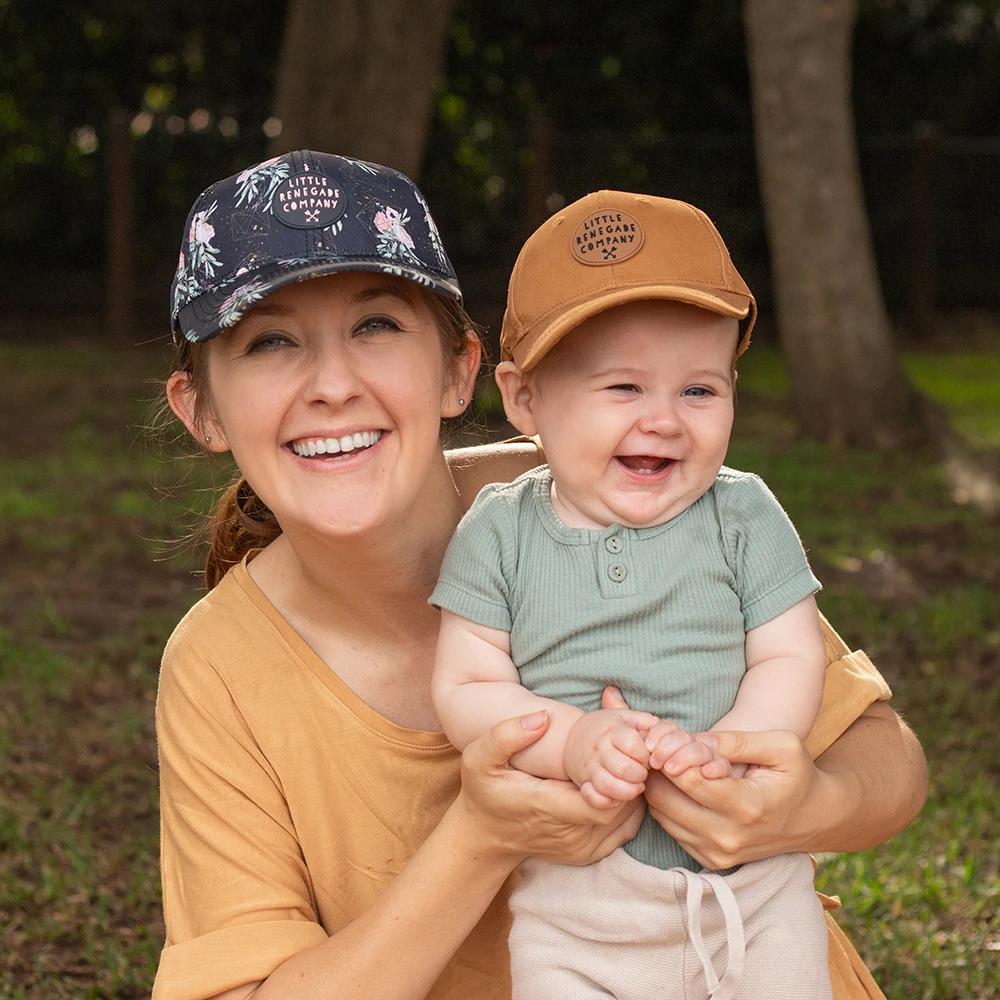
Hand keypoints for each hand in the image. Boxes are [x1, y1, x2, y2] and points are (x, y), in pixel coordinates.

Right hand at [459, 710, 645, 866]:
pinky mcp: (588, 854)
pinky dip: (629, 806)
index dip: (615, 774)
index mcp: (546, 808)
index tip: (614, 748)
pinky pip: (623, 830)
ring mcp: (581, 849)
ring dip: (631, 789)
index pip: (599, 799)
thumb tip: (543, 718)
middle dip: (628, 777)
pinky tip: (620, 783)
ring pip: (625, 818)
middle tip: (629, 748)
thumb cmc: (483, 793)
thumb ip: (506, 735)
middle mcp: (569, 835)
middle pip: (619, 807)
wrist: (485, 836)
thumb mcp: (479, 758)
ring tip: (628, 761)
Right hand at [563, 708, 657, 808]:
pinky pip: (593, 798)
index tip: (649, 757)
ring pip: (608, 785)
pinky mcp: (584, 783)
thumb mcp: (630, 718)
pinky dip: (606, 802)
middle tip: (644, 773)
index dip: (645, 754)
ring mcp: (590, 768)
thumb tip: (667, 736)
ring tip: (636, 787)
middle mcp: (599, 749)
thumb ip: (651, 724)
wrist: (574, 736)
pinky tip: (618, 798)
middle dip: (640, 775)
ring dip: (627, 791)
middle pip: (623, 768)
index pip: (631, 744)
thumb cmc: (611, 728)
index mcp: (613, 731)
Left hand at [644, 729, 821, 869]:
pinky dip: (667, 804)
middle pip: (664, 798)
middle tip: (664, 748)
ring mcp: (717, 853)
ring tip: (671, 763)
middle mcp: (728, 837)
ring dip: (658, 786)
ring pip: (661, 814)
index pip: (686, 778)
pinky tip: (679, 785)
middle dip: (658, 768)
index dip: (672, 753)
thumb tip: (692, 743)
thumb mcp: (781, 746)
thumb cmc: (798, 775)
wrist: (816, 818)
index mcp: (746, 806)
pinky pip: (670, 828)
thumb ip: (736, 741)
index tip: (675, 739)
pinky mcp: (710, 861)